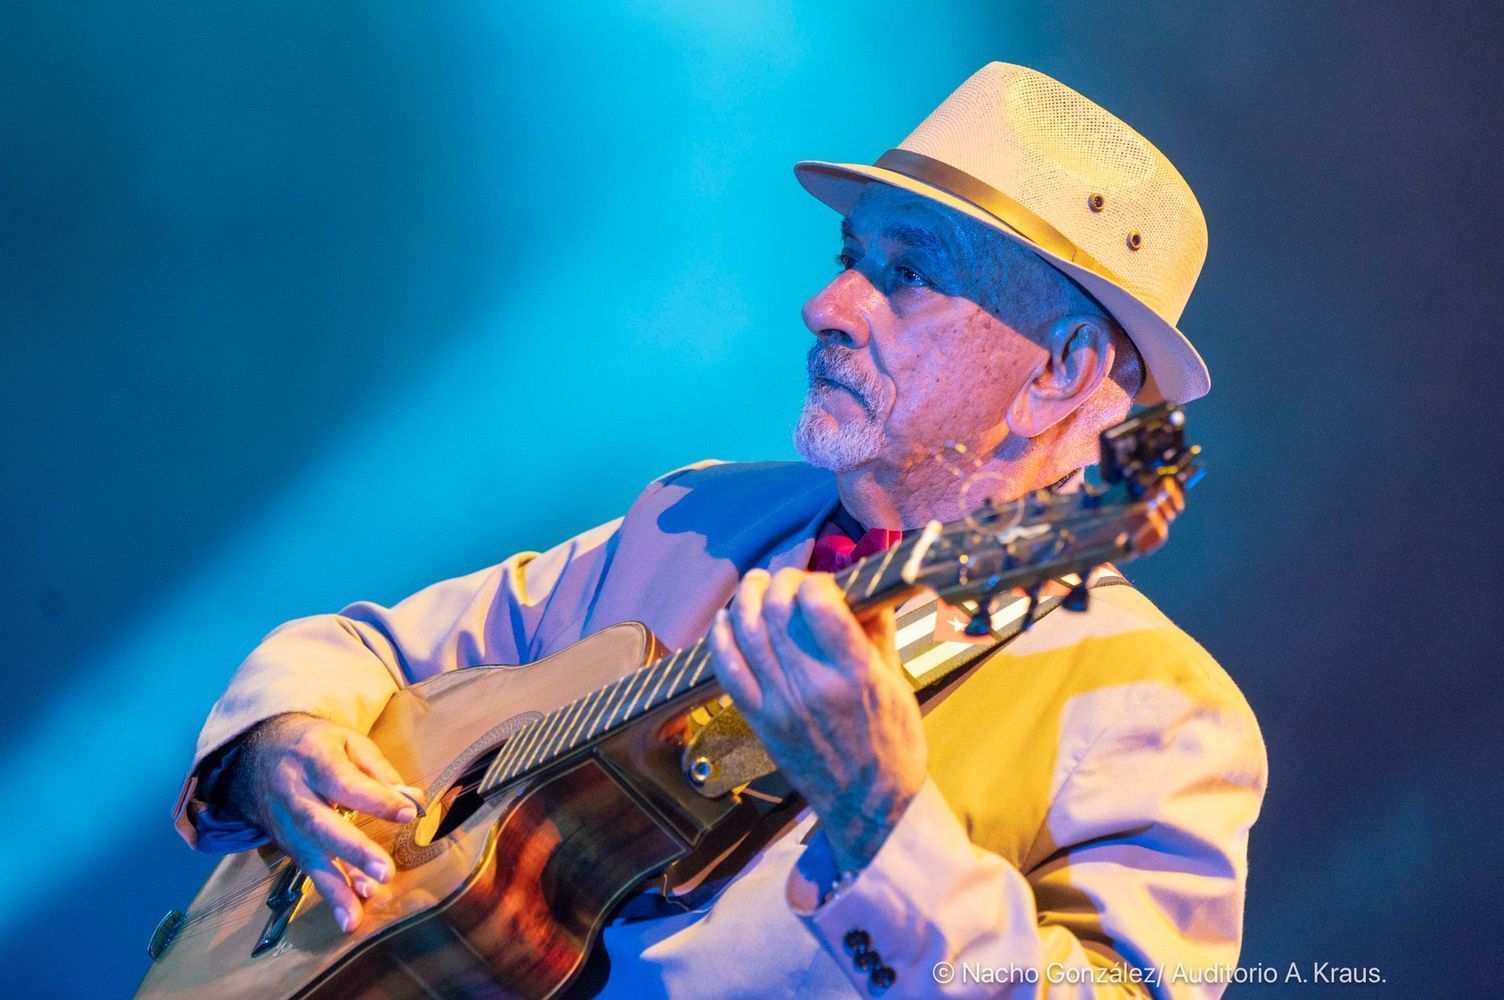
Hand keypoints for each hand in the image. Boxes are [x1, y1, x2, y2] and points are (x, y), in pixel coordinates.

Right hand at [230, 713, 424, 932]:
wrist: (257, 755)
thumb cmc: (316, 746)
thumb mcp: (348, 742)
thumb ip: (380, 771)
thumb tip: (413, 799)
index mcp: (313, 758)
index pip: (343, 781)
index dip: (374, 799)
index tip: (408, 814)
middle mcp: (293, 793)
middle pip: (319, 823)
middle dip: (352, 850)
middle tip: (385, 872)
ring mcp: (284, 823)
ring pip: (308, 856)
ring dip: (335, 888)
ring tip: (357, 915)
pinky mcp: (286, 845)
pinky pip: (309, 869)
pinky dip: (331, 891)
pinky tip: (351, 913)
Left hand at [708, 568, 927, 872]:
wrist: (867, 808)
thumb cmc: (892, 746)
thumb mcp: (898, 685)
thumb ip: (878, 634)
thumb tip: (865, 589)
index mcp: (855, 675)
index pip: (819, 604)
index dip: (814, 580)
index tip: (823, 581)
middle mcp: (813, 686)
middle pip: (777, 610)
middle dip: (779, 581)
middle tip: (788, 577)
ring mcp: (780, 704)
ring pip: (747, 631)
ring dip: (748, 597)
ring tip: (756, 583)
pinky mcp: (759, 720)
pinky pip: (727, 668)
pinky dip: (721, 636)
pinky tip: (727, 618)